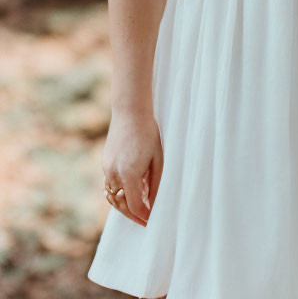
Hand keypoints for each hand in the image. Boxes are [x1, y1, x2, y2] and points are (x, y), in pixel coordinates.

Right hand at [102, 107, 163, 225]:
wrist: (130, 111)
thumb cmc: (148, 133)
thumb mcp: (157, 159)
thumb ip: (154, 184)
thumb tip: (153, 203)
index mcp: (129, 174)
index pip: (135, 206)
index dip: (143, 216)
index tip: (151, 221)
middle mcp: (114, 174)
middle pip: (120, 205)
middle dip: (133, 214)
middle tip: (146, 219)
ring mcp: (107, 168)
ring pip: (113, 195)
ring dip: (125, 203)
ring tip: (141, 205)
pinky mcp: (105, 163)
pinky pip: (111, 184)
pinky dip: (120, 190)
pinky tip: (133, 188)